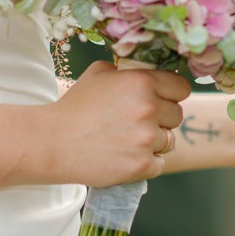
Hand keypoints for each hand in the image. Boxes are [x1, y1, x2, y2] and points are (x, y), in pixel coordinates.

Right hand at [47, 60, 191, 187]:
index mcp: (142, 82)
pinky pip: (159, 164)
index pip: (182, 88)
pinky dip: (146, 163)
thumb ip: (127, 71)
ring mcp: (146, 139)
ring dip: (154, 142)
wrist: (52, 142)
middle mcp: (148, 108)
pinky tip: (126, 157)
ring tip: (128, 141)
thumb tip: (147, 71)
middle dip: (162, 119)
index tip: (160, 100)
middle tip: (136, 123)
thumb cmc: (74, 107)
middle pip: (177, 115)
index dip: (171, 94)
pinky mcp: (141, 165)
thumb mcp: (98, 74)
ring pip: (169, 141)